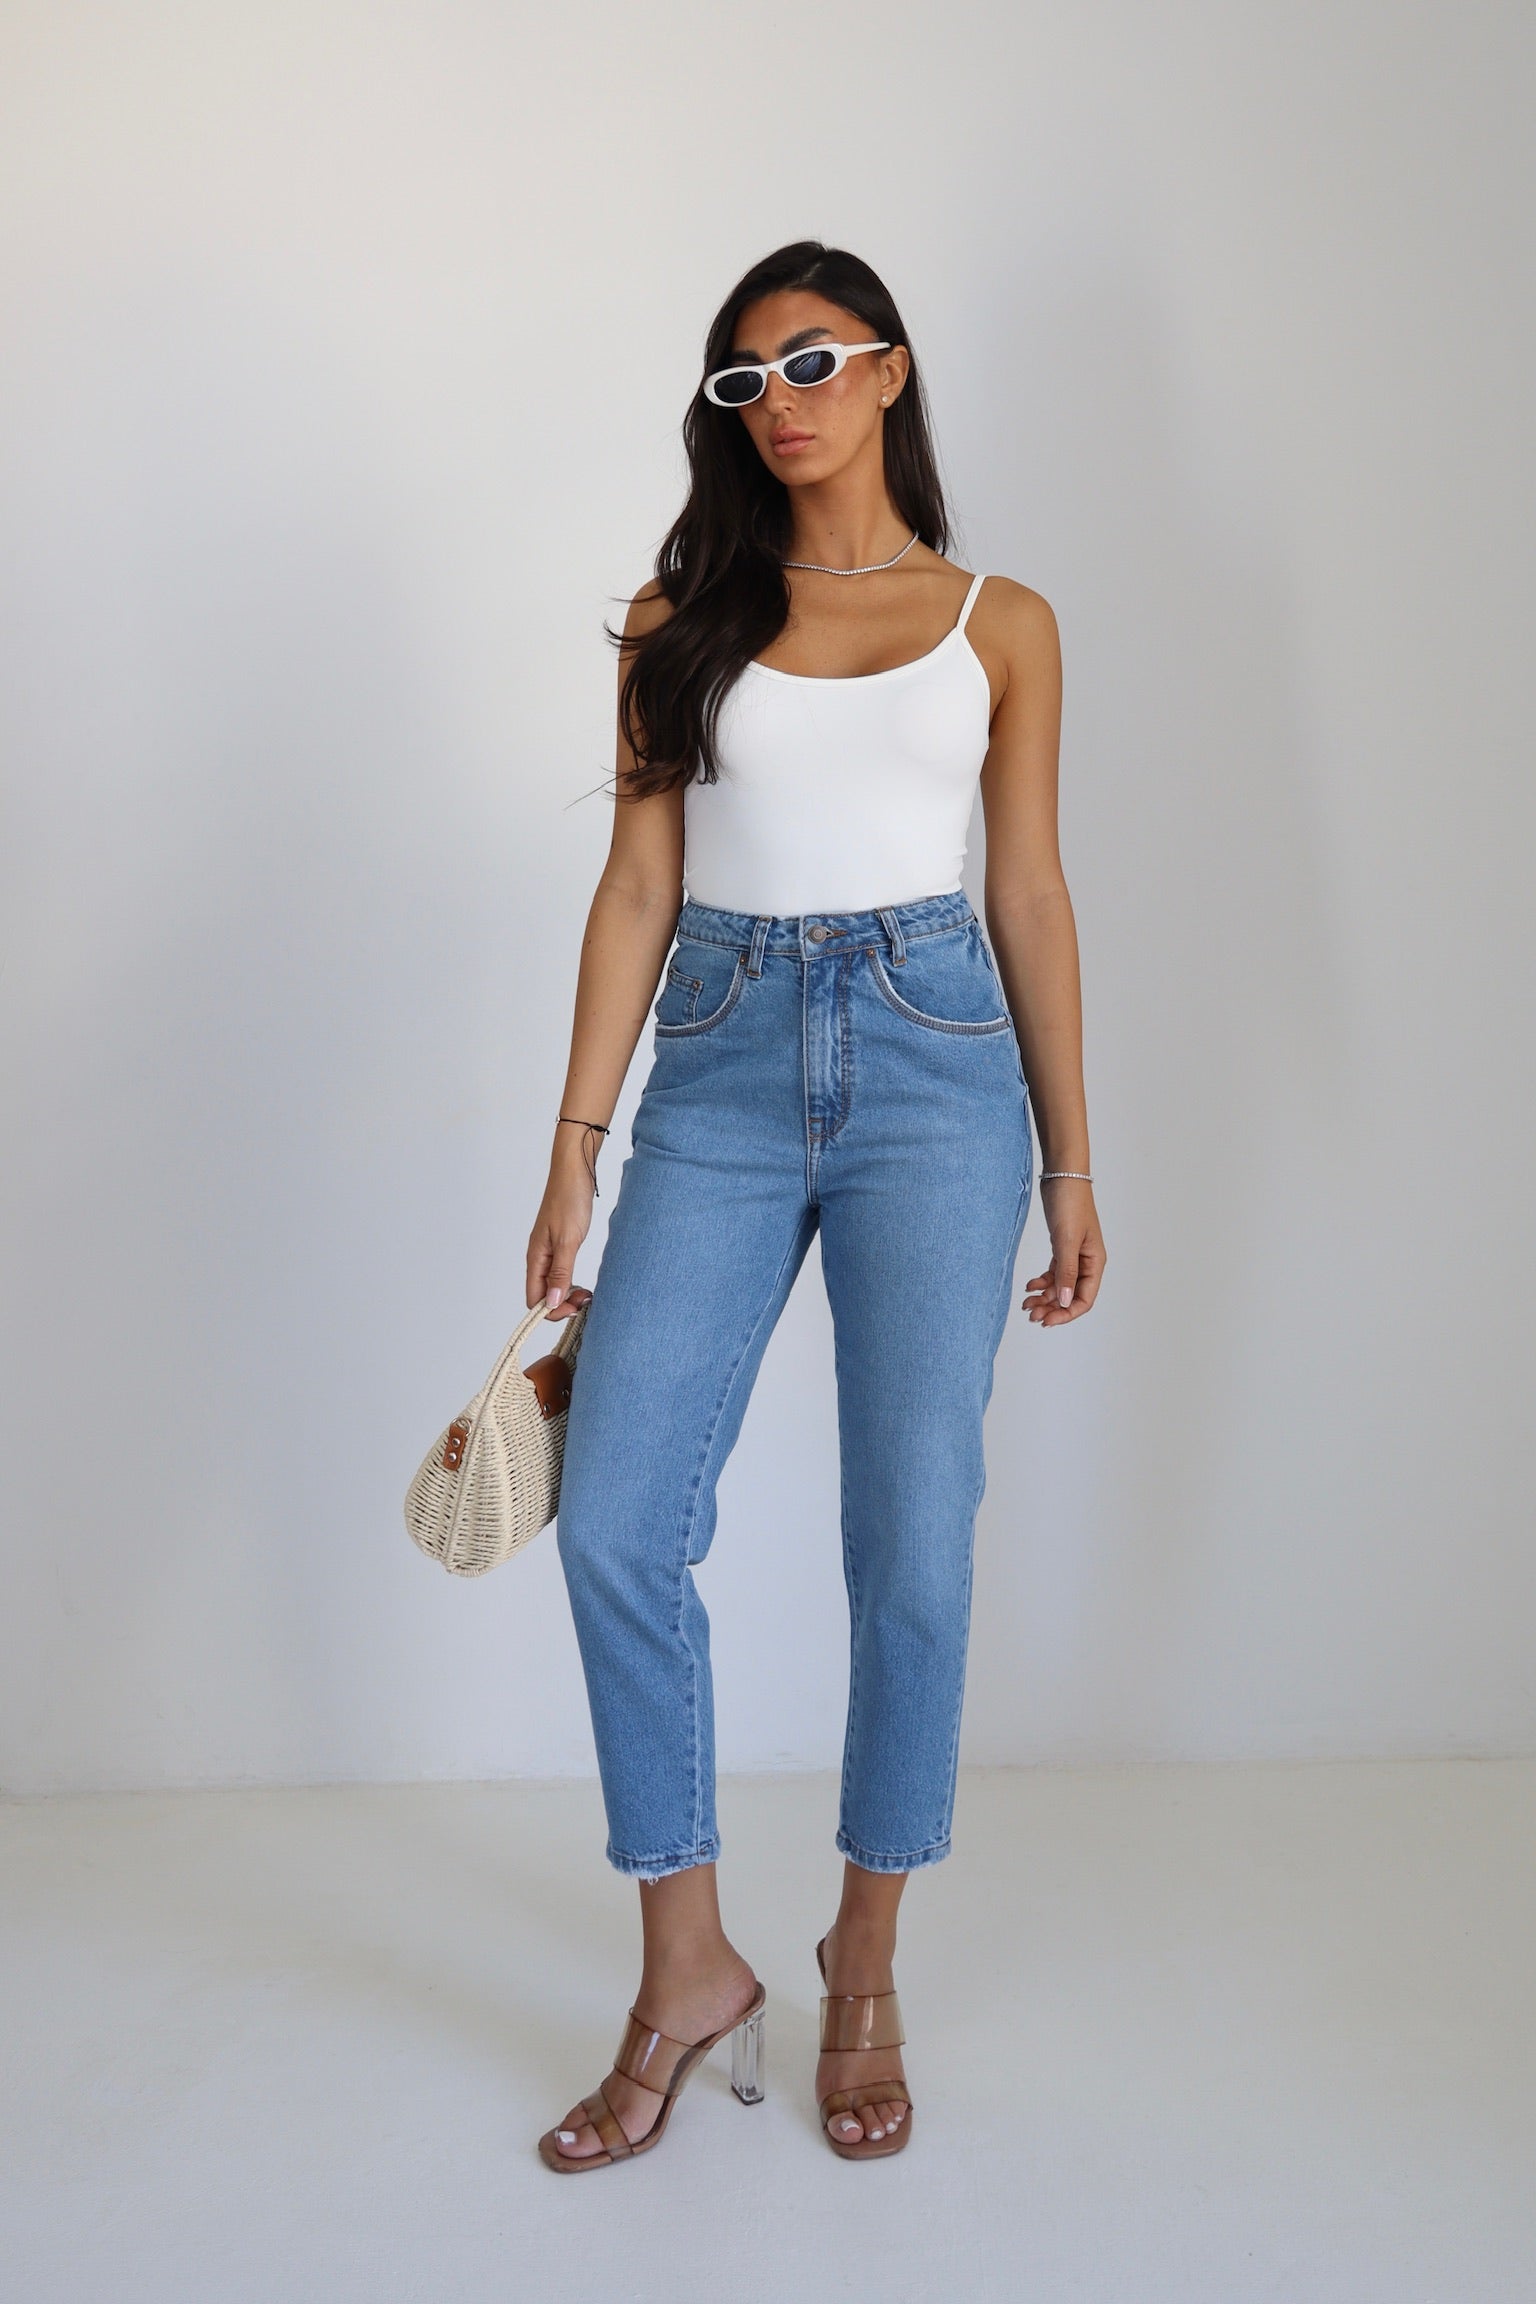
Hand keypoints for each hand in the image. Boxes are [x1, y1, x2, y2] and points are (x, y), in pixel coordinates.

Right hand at [526, 1139, 597, 1319]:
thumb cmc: (569, 1199)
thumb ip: (560, 1273)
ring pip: (552, 1285)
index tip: (575, 1306)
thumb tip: (550, 1303)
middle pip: (543, 1296)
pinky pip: (561, 1273)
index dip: (552, 1309)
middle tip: (586, 1298)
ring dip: (568, 1294)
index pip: (534, 1299)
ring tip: (588, 1291)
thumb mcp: (567, 1240)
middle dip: (562, 1303)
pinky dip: (571, 1281)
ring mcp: (548, 1252)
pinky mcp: (559, 1245)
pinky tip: (584, 1280)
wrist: (575, 1172)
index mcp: (535, 1258)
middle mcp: (538, 1258)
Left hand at [1023, 1179, 1105, 1326]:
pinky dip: (1042, 1282)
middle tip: (1030, 1315)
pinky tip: (1029, 1286)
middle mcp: (1087, 1262)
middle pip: (1071, 1296)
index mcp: (1095, 1262)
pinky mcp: (1061, 1247)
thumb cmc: (1069, 1203)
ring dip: (1045, 1297)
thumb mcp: (1066, 1240)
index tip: (1046, 1321)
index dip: (1067, 1313)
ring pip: (1060, 1286)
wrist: (1061, 1175)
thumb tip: (1066, 1302)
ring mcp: (1074, 1255)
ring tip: (1025, 1304)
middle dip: (1052, 1308)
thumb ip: (1066, 1272)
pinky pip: (1054, 1273)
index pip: (1085, 1299)